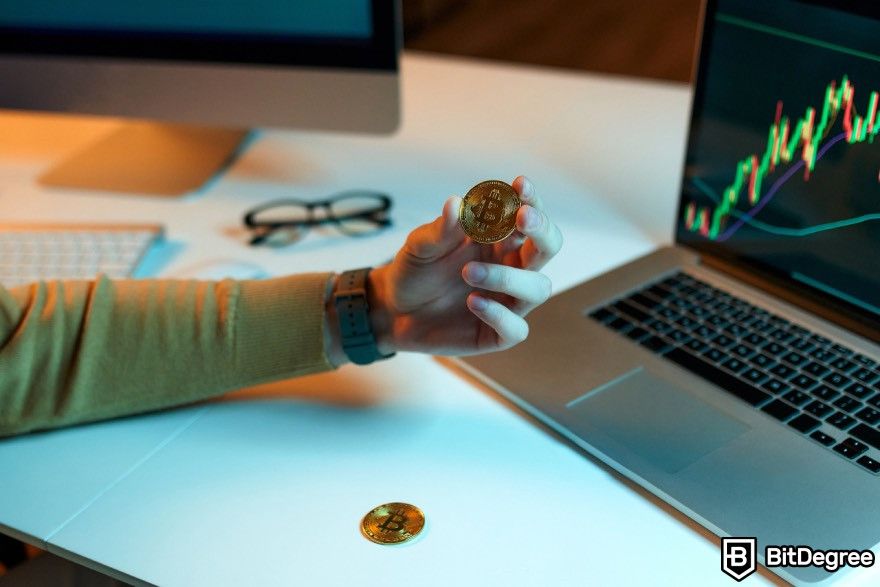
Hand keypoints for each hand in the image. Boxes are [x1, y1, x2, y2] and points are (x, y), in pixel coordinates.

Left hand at [368, 176, 562, 356]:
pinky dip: (499, 314)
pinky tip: (473, 302)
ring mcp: (507, 301)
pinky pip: (516, 327)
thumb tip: (455, 203)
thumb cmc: (414, 271)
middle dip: (542, 231)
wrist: (392, 310)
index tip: (519, 185)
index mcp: (498, 240)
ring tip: (468, 272)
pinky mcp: (496, 333)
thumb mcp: (420, 246)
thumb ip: (441, 229)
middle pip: (548, 248)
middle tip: (522, 218)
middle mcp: (510, 267)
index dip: (530, 199)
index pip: (527, 215)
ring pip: (538, 288)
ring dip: (508, 277)